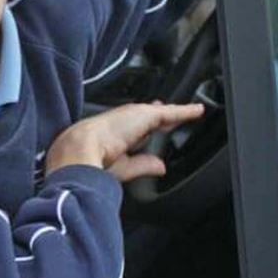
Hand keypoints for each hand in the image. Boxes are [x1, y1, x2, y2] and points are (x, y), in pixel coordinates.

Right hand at [46, 102, 205, 181]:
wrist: (79, 149)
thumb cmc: (91, 161)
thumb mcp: (123, 167)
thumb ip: (143, 164)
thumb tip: (160, 167)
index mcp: (115, 133)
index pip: (136, 129)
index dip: (148, 128)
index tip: (157, 126)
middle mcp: (125, 121)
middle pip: (151, 118)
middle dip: (164, 115)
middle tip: (177, 112)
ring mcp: (135, 115)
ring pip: (162, 114)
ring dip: (177, 113)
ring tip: (194, 111)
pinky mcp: (146, 114)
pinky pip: (171, 112)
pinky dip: (185, 111)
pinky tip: (198, 111)